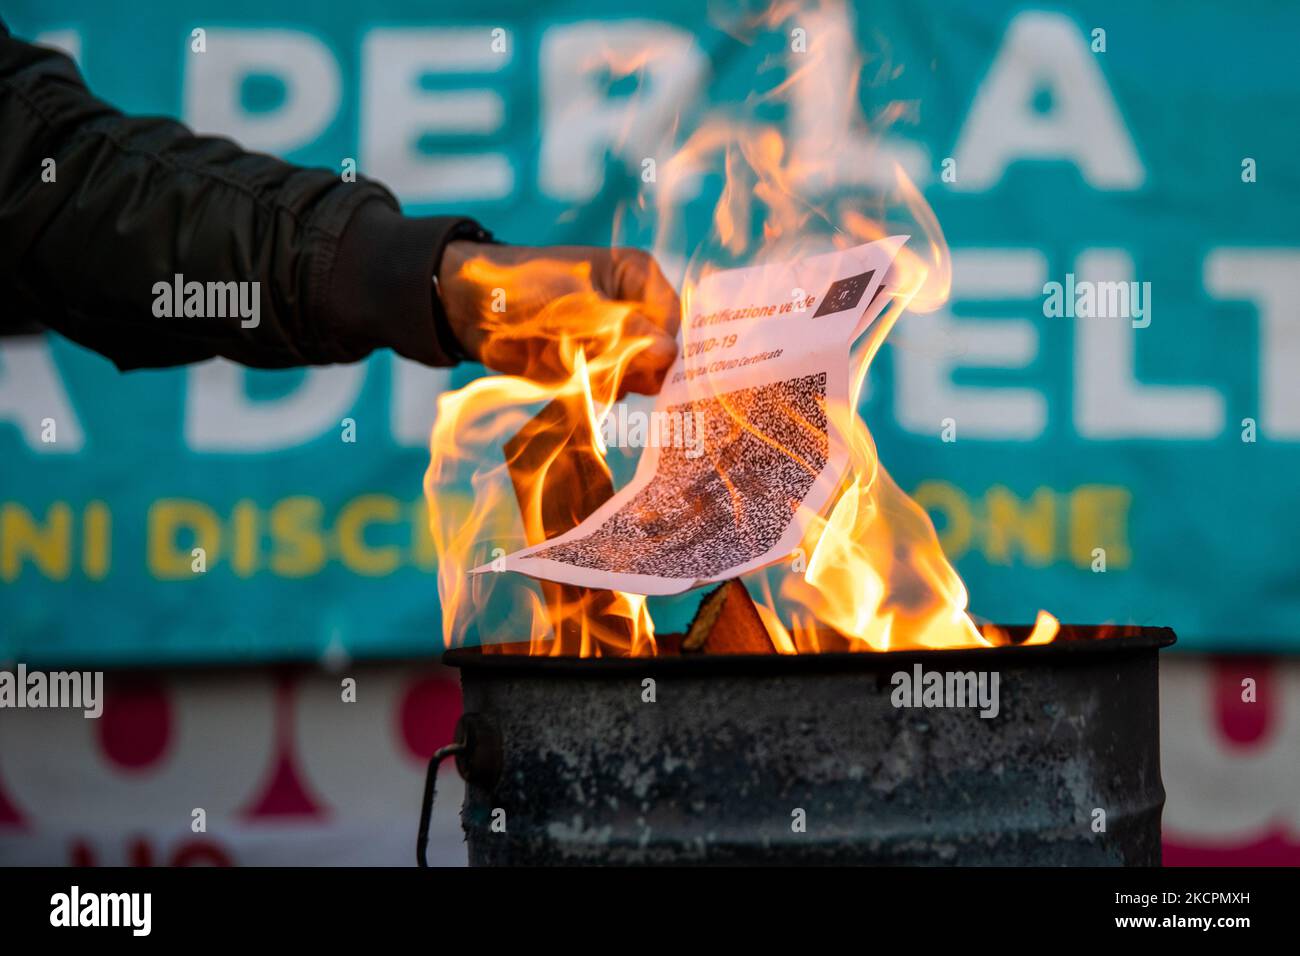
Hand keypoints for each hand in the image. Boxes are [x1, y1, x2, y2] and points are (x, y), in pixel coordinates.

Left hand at [437, 242, 679, 395]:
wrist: (472, 307)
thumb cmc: (525, 286)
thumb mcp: (576, 304)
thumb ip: (623, 331)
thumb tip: (667, 356)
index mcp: (638, 279)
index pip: (671, 322)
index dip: (661, 347)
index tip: (640, 365)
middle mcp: (635, 312)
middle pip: (659, 356)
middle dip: (630, 368)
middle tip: (597, 363)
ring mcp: (615, 343)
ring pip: (635, 380)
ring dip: (606, 381)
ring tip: (570, 360)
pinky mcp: (595, 369)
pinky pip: (609, 393)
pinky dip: (589, 391)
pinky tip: (563, 374)